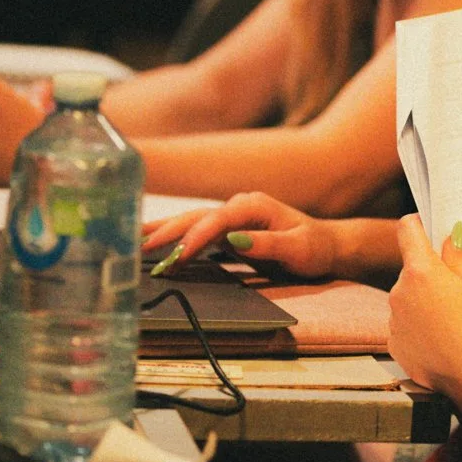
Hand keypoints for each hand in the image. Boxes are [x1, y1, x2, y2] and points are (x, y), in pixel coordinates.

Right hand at [141, 191, 343, 280]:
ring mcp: (232, 216)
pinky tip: (155, 242)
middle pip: (197, 216)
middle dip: (168, 230)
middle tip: (139, 245)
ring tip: (135, 240)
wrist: (327, 245)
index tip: (178, 255)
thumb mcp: (298, 248)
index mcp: (253, 206)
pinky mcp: (229, 230)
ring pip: (192, 222)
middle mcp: (239, 206)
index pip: (217, 219)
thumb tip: (235, 239)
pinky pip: (197, 232)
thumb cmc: (315, 247)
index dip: (196, 236)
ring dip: (165, 231)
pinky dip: (176, 238)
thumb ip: (268, 243)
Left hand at [387, 217, 461, 434]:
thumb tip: (447, 242)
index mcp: (421, 271)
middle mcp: (399, 293)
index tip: (426, 227)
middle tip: (456, 288)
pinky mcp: (395, 346)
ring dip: (423, 302)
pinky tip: (443, 341)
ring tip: (453, 322)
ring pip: (408, 300)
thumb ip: (458, 260)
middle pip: (410, 270)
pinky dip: (419, 328)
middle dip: (428, 273)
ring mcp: (394, 321)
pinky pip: (406, 326)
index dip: (417, 224)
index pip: (407, 231)